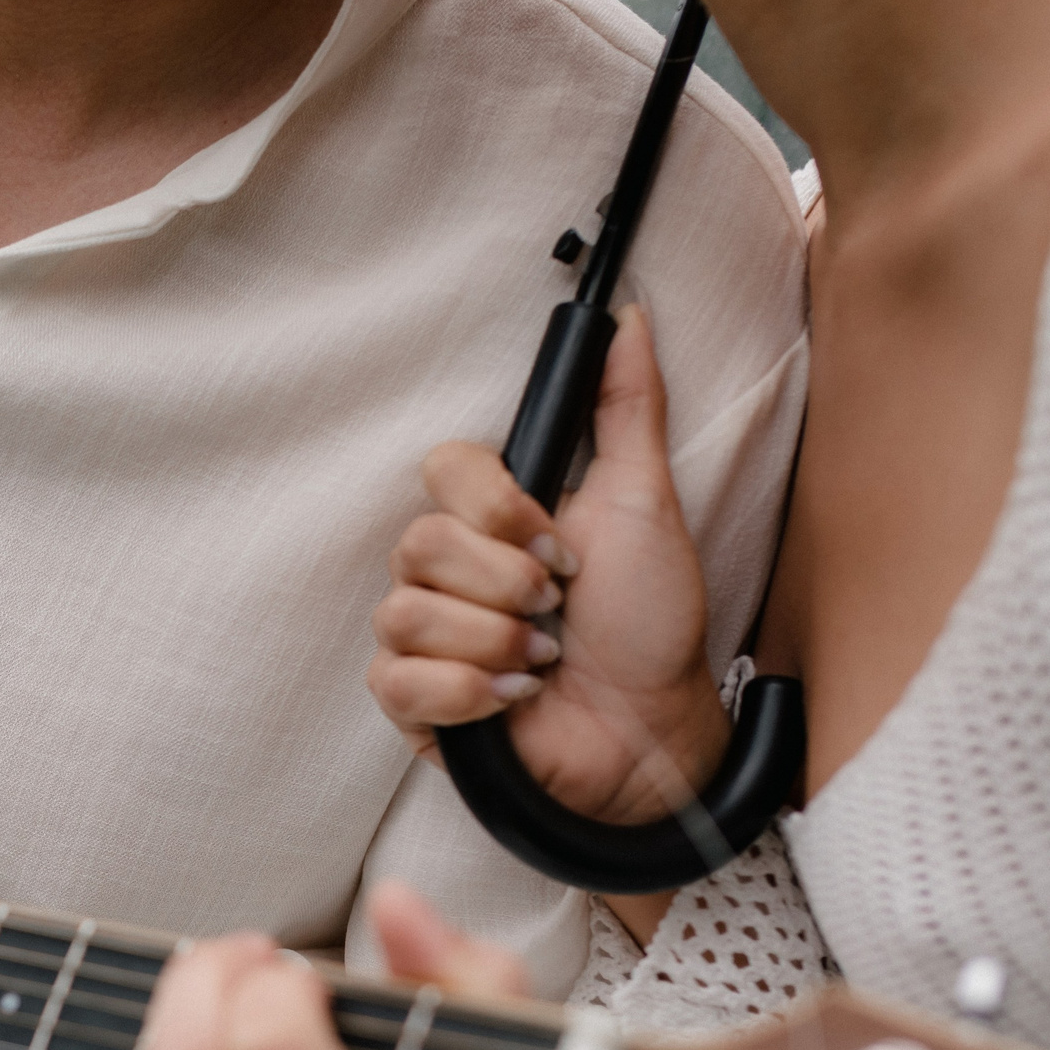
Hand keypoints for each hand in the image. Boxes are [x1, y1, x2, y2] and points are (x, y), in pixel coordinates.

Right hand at [367, 306, 728, 823]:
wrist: (653, 731)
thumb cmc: (651, 626)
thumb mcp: (646, 502)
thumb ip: (628, 407)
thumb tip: (633, 319)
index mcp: (490, 519)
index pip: (441, 470)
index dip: (496, 509)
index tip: (559, 544)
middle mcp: (446, 573)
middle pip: (417, 544)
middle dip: (505, 584)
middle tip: (558, 609)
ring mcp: (423, 640)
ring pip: (404, 614)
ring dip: (494, 641)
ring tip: (543, 662)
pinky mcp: (414, 704)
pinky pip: (396, 680)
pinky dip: (466, 692)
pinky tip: (513, 700)